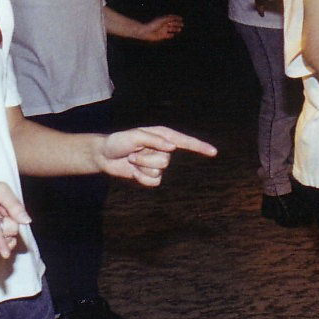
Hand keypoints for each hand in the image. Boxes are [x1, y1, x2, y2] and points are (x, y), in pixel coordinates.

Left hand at [99, 126, 217, 186]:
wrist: (104, 156)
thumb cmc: (118, 141)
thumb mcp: (135, 136)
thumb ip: (154, 140)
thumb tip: (172, 147)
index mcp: (162, 136)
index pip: (185, 142)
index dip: (200, 147)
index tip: (214, 152)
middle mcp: (163, 149)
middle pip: (166, 161)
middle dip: (147, 159)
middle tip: (133, 153)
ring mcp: (157, 162)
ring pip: (159, 172)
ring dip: (142, 167)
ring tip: (132, 159)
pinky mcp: (150, 174)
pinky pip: (153, 182)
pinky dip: (141, 178)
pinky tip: (133, 171)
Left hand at [140, 14, 182, 41]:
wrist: (146, 32)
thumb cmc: (153, 25)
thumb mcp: (161, 21)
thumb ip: (168, 19)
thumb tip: (175, 17)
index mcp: (163, 20)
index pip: (171, 18)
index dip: (176, 18)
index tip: (181, 18)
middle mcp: (163, 25)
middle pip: (172, 24)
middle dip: (177, 24)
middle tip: (182, 24)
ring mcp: (163, 30)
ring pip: (171, 30)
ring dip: (175, 29)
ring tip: (179, 29)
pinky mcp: (161, 36)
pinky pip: (168, 36)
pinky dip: (170, 35)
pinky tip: (173, 35)